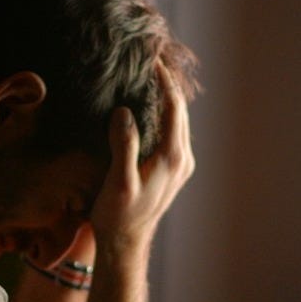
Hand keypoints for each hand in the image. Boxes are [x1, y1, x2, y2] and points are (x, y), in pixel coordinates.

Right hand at [89, 63, 193, 255]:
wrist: (125, 244)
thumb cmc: (118, 215)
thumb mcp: (118, 181)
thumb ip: (124, 145)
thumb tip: (124, 111)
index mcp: (172, 158)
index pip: (173, 107)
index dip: (163, 80)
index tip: (152, 58)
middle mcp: (182, 159)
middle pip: (180, 110)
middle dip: (167, 83)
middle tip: (151, 58)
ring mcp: (180, 164)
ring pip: (178, 120)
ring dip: (166, 97)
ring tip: (150, 76)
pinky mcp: (173, 169)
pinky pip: (173, 132)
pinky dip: (163, 114)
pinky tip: (148, 106)